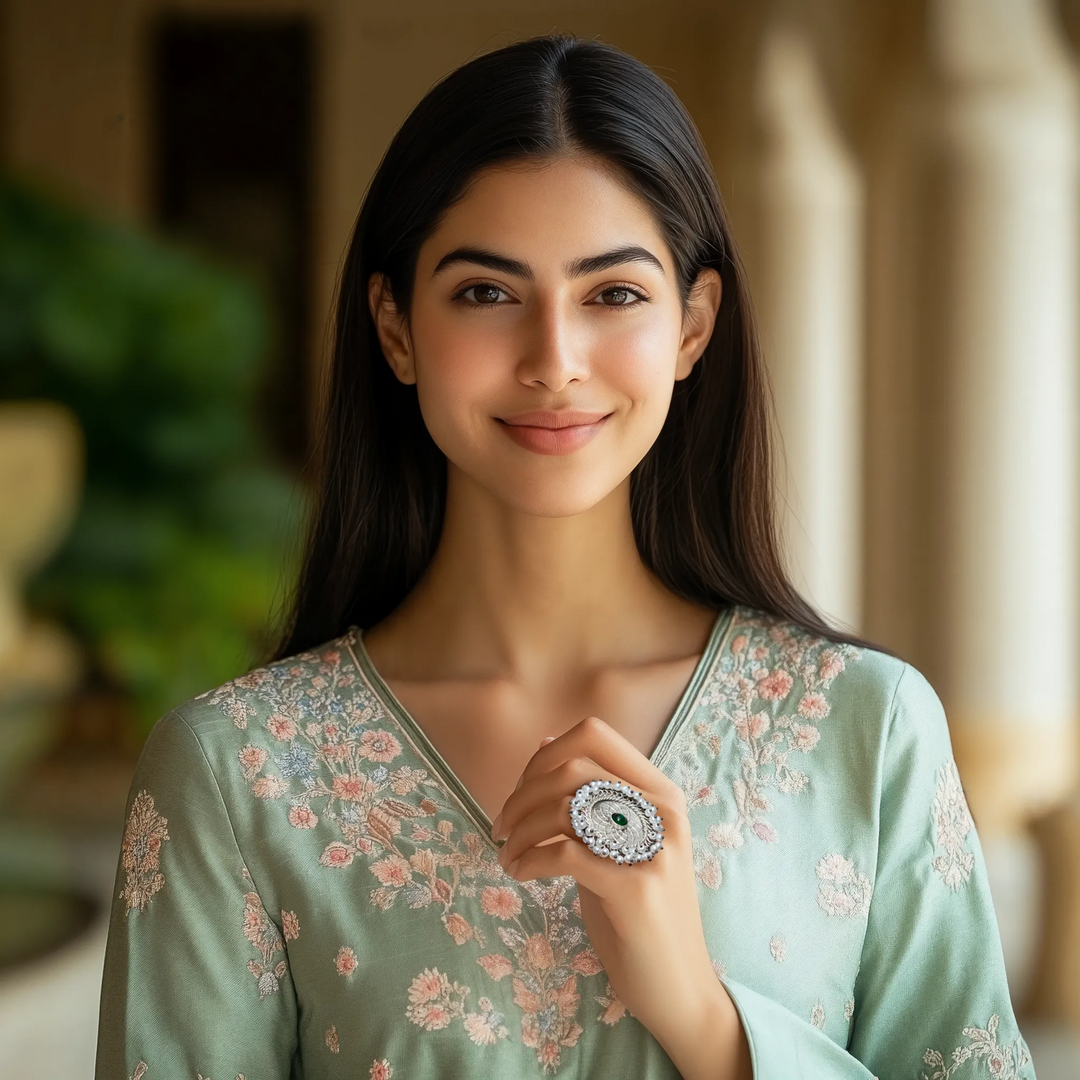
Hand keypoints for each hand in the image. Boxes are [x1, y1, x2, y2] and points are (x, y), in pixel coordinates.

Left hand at [490, 715, 750, 1079]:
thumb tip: (544, 744)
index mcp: (661, 792)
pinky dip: (529, 861)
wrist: (680, 988)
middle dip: (521, 795)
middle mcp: (663, 810)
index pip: (594, 734)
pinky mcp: (637, 888)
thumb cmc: (641, 915)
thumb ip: (590, 797)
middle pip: (571, 767)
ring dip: (520, 831)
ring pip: (564, 807)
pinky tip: (521, 875)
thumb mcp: (618, 844)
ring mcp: (654, 848)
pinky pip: (565, 854)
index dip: (544, 756)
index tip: (520, 792)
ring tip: (508, 857)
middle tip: (502, 828)